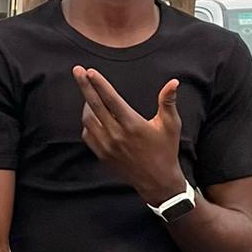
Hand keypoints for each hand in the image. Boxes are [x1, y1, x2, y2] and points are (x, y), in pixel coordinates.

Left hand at [73, 67, 183, 205]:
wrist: (157, 181)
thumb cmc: (166, 150)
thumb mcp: (171, 125)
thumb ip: (168, 102)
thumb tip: (174, 82)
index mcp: (133, 124)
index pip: (111, 99)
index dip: (99, 84)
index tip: (89, 71)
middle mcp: (117, 135)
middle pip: (94, 105)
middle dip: (84, 86)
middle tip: (77, 70)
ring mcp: (107, 146)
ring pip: (88, 120)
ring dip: (87, 104)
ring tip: (90, 94)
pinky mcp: (103, 155)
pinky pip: (88, 134)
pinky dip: (88, 123)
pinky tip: (93, 116)